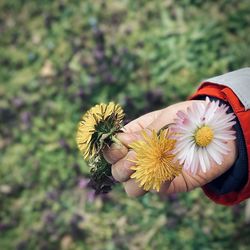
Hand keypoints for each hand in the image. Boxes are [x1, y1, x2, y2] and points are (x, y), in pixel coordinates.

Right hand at [103, 101, 237, 196]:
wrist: (217, 132)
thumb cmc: (188, 119)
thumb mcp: (165, 120)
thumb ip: (144, 134)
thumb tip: (120, 141)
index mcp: (135, 137)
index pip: (113, 148)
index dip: (111, 150)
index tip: (120, 146)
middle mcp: (141, 156)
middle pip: (117, 171)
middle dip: (121, 167)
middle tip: (135, 158)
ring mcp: (154, 172)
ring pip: (131, 188)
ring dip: (135, 179)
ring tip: (151, 166)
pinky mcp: (170, 184)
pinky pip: (156, 189)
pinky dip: (159, 182)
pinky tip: (171, 170)